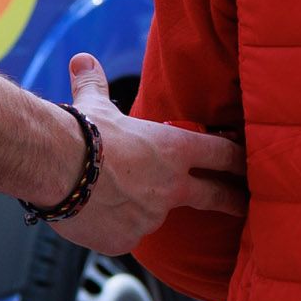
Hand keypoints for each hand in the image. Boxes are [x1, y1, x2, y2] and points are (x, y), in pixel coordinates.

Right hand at [51, 52, 243, 254]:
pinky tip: (94, 213)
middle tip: (245, 206)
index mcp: (174, 150)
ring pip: (154, 215)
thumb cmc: (79, 133)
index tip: (246, 165)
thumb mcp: (94, 105)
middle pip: (216, 196)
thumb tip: (82, 60)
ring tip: (109, 195)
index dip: (237, 158)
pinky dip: (113, 226)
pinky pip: (124, 234)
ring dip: (141, 208)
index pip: (221, 153)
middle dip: (233, 200)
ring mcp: (151, 218)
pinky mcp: (126, 240)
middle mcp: (171, 187)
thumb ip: (95, 84)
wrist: (54, 166)